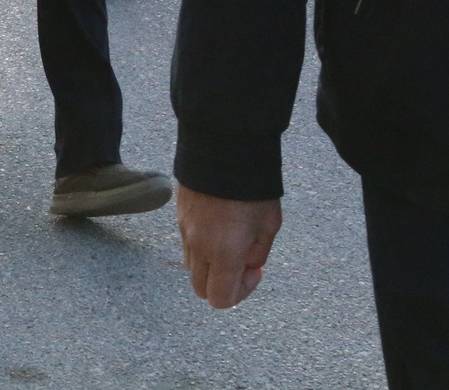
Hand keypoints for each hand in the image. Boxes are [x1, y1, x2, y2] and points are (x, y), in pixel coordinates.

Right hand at [177, 186, 281, 308]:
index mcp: (223, 254)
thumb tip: (247, 264)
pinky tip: (219, 225)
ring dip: (211, 265)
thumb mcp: (269, 224)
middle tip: (242, 261)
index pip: (221, 300)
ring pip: (192, 267)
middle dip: (222, 283)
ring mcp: (185, 230)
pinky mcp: (179, 215)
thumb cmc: (251, 187)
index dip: (241, 293)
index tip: (254, 270)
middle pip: (201, 289)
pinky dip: (202, 247)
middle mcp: (199, 247)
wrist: (223, 148)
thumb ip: (257, 252)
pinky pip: (187, 244)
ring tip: (230, 241)